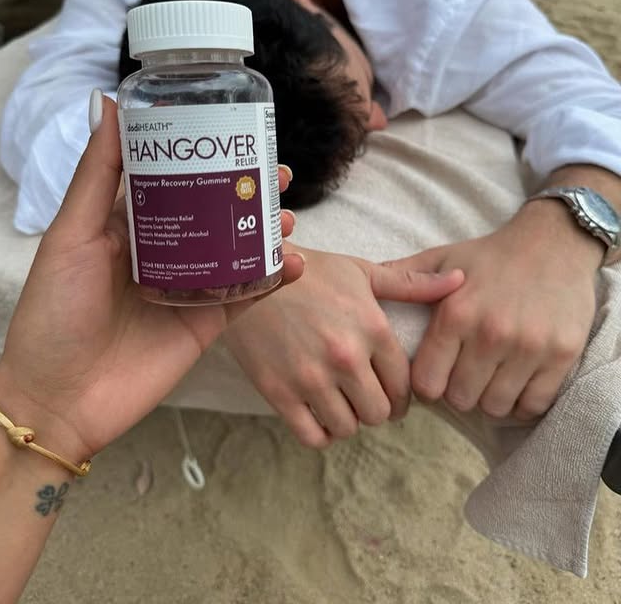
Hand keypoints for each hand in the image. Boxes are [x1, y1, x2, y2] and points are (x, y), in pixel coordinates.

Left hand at [0, 95, 303, 460]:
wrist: (61, 399)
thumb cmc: (55, 312)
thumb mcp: (72, 235)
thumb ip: (97, 174)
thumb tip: (106, 101)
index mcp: (129, 224)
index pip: (175, 179)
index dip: (207, 156)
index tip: (237, 132)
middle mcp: (165, 250)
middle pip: (217, 210)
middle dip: (250, 190)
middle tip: (281, 174)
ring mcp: (190, 286)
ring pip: (239, 249)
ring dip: (267, 231)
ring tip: (288, 216)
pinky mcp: (207, 322)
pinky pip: (248, 295)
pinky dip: (274, 279)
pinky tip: (294, 263)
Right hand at [223, 248, 463, 446]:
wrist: (249, 274)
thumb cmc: (310, 271)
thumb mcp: (362, 272)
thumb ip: (412, 285)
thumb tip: (459, 282)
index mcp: (372, 328)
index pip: (405, 386)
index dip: (401, 395)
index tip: (390, 392)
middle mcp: (346, 357)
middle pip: (379, 413)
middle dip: (376, 408)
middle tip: (364, 397)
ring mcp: (311, 378)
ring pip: (348, 428)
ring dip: (348, 420)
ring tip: (340, 402)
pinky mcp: (279, 392)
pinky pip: (312, 436)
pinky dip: (320, 432)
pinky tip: (317, 413)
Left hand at [390, 200, 600, 420]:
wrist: (554, 243)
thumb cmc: (491, 256)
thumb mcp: (443, 257)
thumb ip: (404, 277)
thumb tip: (361, 290)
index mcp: (456, 313)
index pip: (426, 383)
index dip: (427, 385)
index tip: (435, 375)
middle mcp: (490, 333)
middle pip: (460, 400)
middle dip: (458, 392)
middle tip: (464, 374)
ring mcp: (528, 347)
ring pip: (495, 406)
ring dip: (490, 397)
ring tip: (490, 375)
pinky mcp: (561, 356)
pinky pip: (532, 404)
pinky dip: (522, 400)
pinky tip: (516, 380)